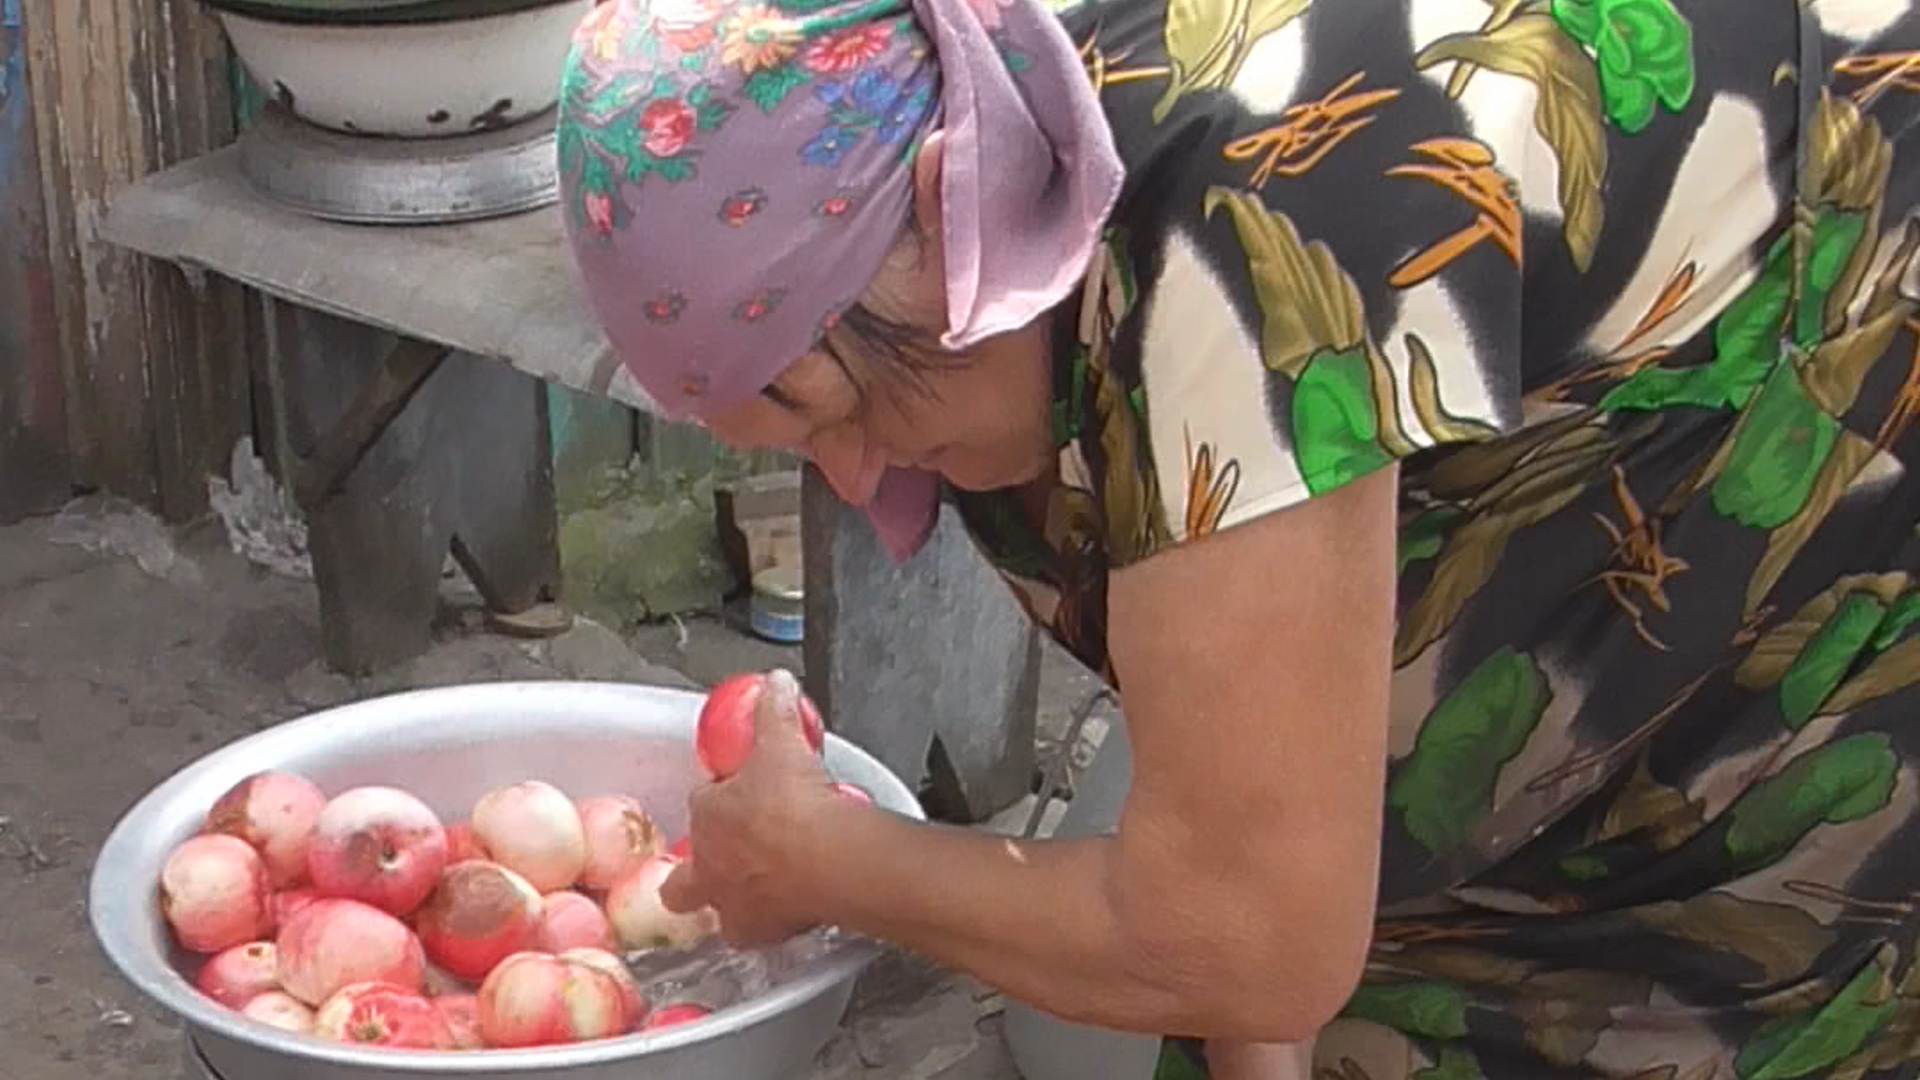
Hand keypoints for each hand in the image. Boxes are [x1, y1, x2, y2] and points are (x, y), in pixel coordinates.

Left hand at [659, 671, 844, 946]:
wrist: (826, 858)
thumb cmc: (796, 803)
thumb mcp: (782, 743)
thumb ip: (774, 710)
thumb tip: (776, 683)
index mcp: (709, 816)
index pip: (704, 805)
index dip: (722, 800)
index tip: (744, 795)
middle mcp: (710, 866)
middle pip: (684, 878)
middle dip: (696, 870)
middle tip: (727, 857)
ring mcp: (732, 904)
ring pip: (716, 910)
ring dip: (731, 900)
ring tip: (760, 889)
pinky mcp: (760, 933)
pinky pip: (757, 933)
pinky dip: (770, 924)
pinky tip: (789, 913)